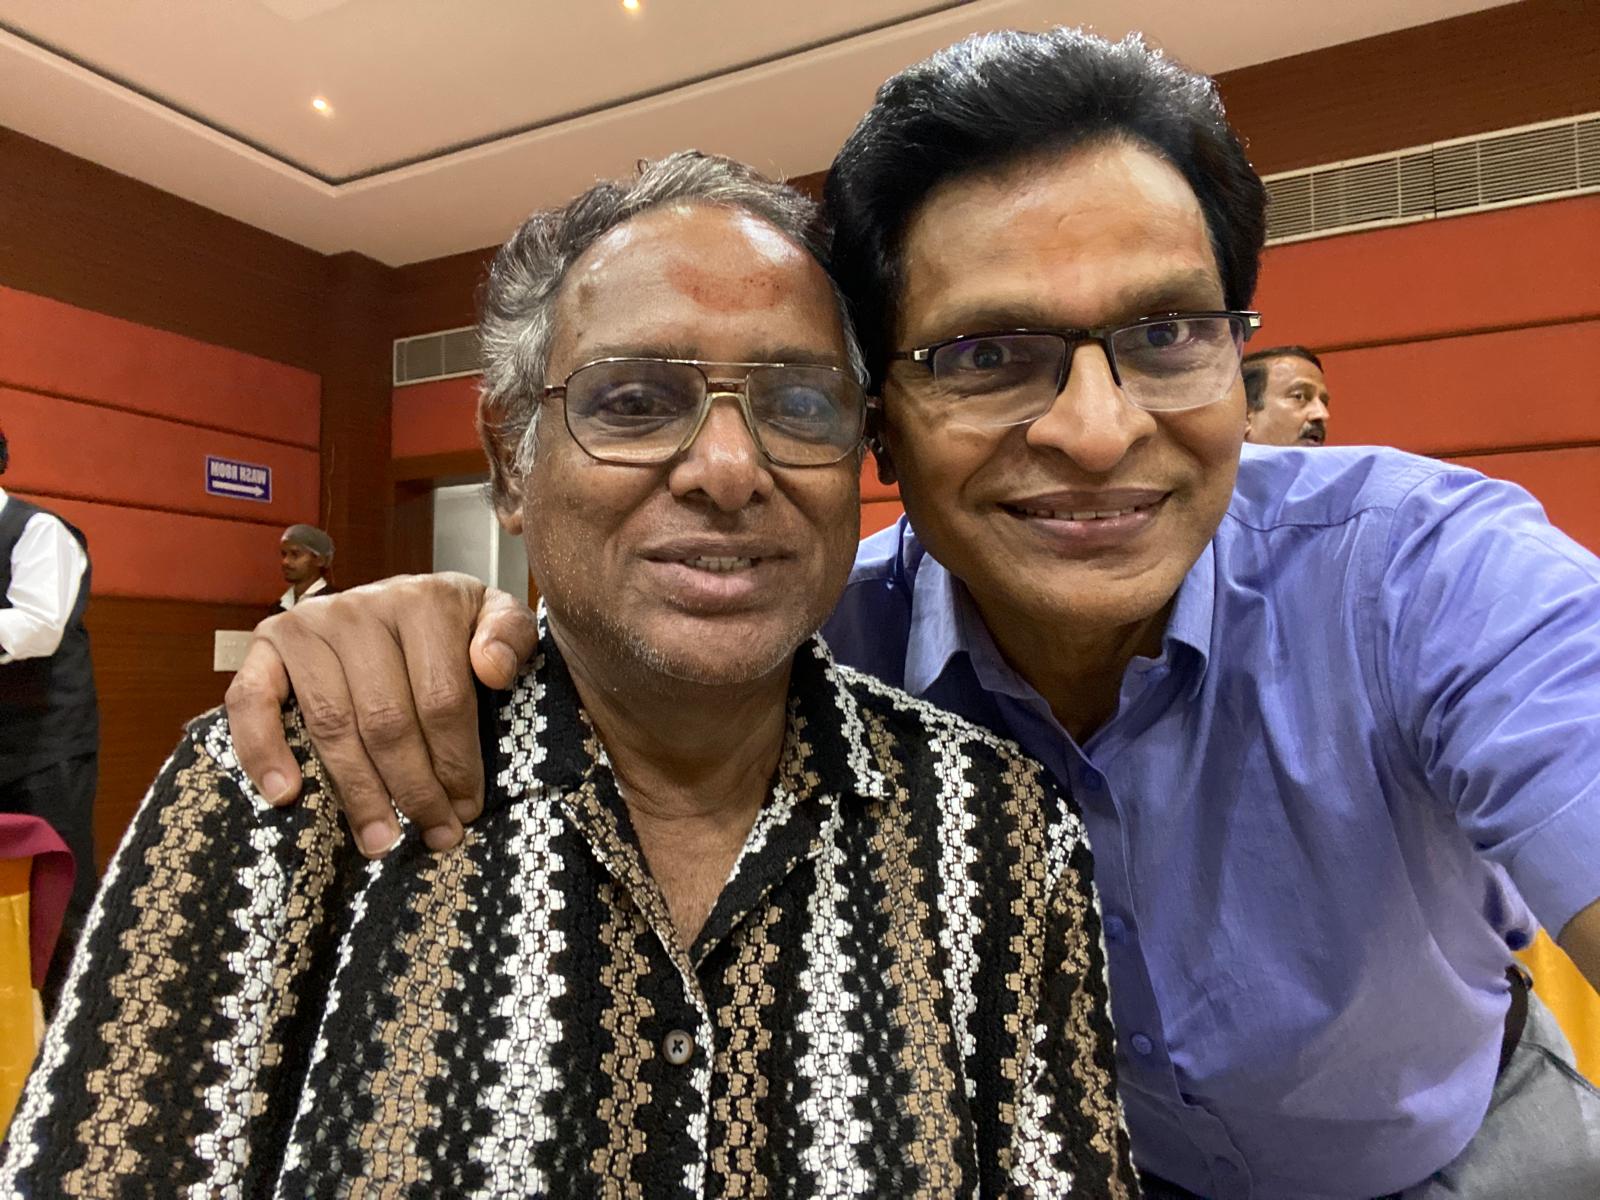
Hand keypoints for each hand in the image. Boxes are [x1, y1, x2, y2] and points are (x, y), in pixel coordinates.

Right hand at [224, 573, 539, 855]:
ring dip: (357, 791)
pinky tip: (286, 795)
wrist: (397, 601)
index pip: (442, 699)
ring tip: (379, 841)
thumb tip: (492, 669)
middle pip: (387, 719)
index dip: (457, 763)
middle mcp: (361, 608)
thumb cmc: (454, 625)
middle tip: (433, 835)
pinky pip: (251, 700)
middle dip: (414, 789)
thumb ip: (510, 636)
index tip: (467, 809)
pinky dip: (262, 750)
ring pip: (332, 723)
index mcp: (425, 601)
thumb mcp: (495, 618)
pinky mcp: (266, 643)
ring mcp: (308, 624)